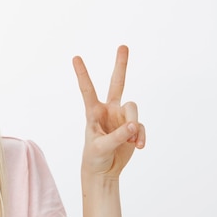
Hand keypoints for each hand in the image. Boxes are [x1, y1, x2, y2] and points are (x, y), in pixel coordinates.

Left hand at [72, 45, 145, 177]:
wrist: (103, 170)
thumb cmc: (94, 157)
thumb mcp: (100, 147)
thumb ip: (117, 135)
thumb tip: (134, 125)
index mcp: (93, 112)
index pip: (87, 90)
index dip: (82, 74)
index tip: (75, 57)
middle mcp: (108, 110)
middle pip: (117, 83)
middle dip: (120, 65)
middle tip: (123, 46)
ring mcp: (121, 117)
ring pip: (134, 109)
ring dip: (135, 126)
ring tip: (132, 142)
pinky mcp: (133, 127)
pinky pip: (141, 127)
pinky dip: (141, 136)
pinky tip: (138, 146)